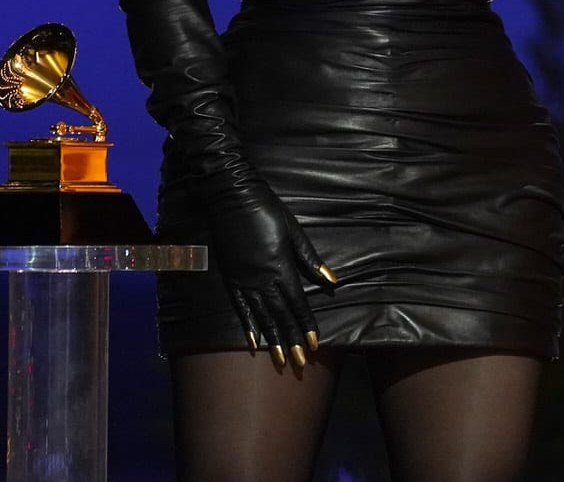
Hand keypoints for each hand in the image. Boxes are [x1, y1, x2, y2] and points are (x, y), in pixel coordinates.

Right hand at [201, 176, 338, 367]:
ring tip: (281, 361)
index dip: (306, 325)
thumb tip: (331, 280)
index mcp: (281, 267)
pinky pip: (241, 308)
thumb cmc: (267, 210)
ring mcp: (245, 281)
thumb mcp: (293, 231)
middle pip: (281, 316)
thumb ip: (310, 259)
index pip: (297, 303)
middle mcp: (263, 280)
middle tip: (301, 364)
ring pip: (262, 317)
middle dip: (292, 340)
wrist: (232, 198)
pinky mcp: (232, 278)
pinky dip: (248, 326)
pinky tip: (254, 342)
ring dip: (273, 340)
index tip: (315, 344)